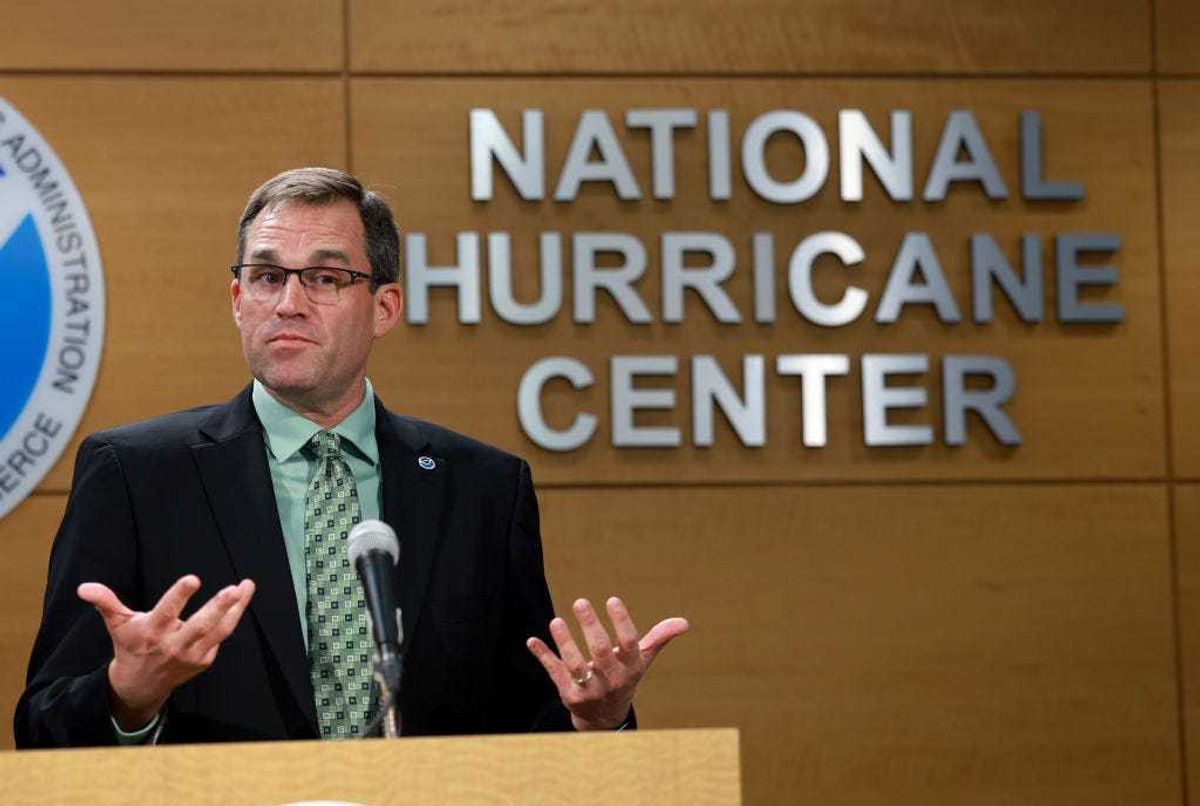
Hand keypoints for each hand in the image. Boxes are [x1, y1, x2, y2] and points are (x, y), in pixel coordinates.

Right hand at [77, 574, 254, 730]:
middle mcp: (173, 644)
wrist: (140, 685)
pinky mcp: (204, 660)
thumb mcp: (117, 623)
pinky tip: (242, 599)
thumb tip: (83, 587)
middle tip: (233, 588)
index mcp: (152, 632)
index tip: (193, 579)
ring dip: (236, 609)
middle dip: (218, 607)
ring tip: (246, 586)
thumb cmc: (130, 645)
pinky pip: (221, 636)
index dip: (179, 595)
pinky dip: (233, 617)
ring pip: (219, 630)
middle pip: (200, 625)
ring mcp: (191, 654)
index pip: (167, 612)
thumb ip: (105, 602)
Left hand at [526, 596, 688, 730]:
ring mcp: (588, 688)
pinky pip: (554, 673)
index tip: (612, 599)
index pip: (628, 643)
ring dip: (564, 643)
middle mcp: (610, 679)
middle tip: (580, 601)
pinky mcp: (568, 694)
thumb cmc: (624, 677)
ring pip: (574, 666)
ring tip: (556, 621)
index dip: (621, 622)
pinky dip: (543, 656)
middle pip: (600, 652)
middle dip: (590, 627)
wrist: (605, 717)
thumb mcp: (642, 660)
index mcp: (630, 667)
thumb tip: (684, 622)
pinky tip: (532, 640)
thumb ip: (659, 638)